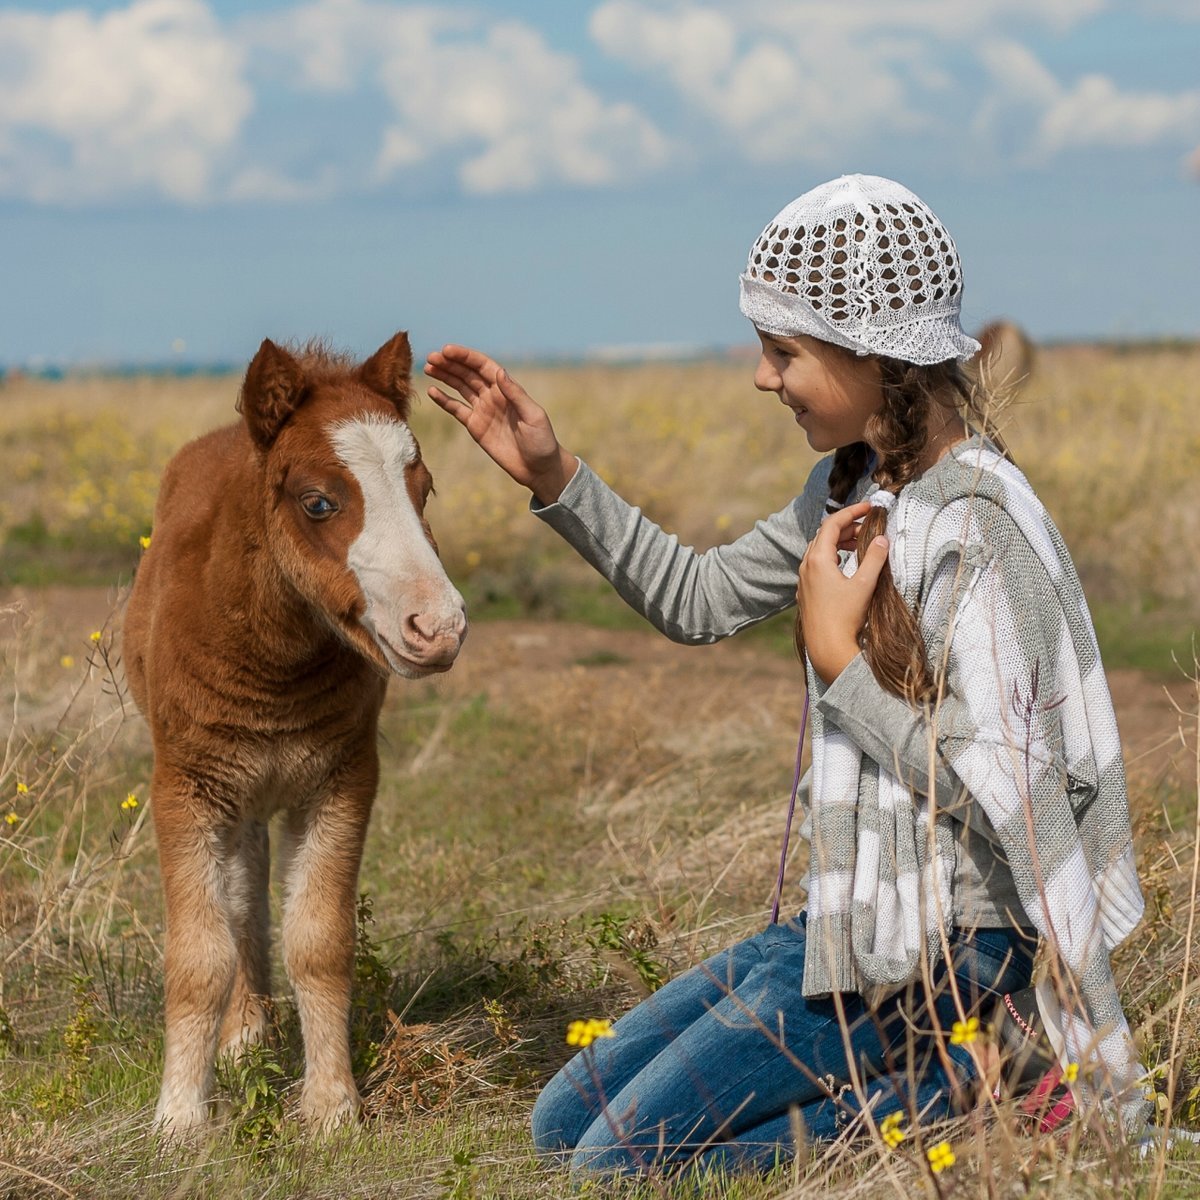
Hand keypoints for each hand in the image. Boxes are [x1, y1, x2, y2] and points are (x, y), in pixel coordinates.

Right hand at [424, 344, 578, 502]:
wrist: (538, 468)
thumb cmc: (541, 441)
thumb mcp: (532, 416)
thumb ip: (515, 394)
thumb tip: (499, 372)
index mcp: (506, 389)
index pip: (482, 367)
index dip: (465, 357)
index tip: (447, 350)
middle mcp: (493, 396)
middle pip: (467, 374)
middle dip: (450, 364)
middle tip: (431, 358)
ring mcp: (483, 410)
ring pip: (460, 388)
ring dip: (444, 376)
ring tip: (428, 367)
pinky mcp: (475, 426)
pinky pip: (456, 409)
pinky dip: (444, 400)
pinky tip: (432, 391)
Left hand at [797, 501, 890, 684]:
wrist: (826, 647)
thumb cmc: (845, 617)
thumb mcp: (864, 585)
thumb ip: (874, 559)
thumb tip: (882, 539)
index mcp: (818, 560)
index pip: (832, 524)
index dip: (851, 512)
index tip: (869, 507)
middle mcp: (806, 567)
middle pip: (824, 535)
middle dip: (846, 527)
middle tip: (868, 527)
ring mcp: (804, 580)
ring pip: (819, 550)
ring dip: (839, 542)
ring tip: (859, 543)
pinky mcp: (806, 592)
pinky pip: (816, 565)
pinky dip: (831, 557)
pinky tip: (844, 565)